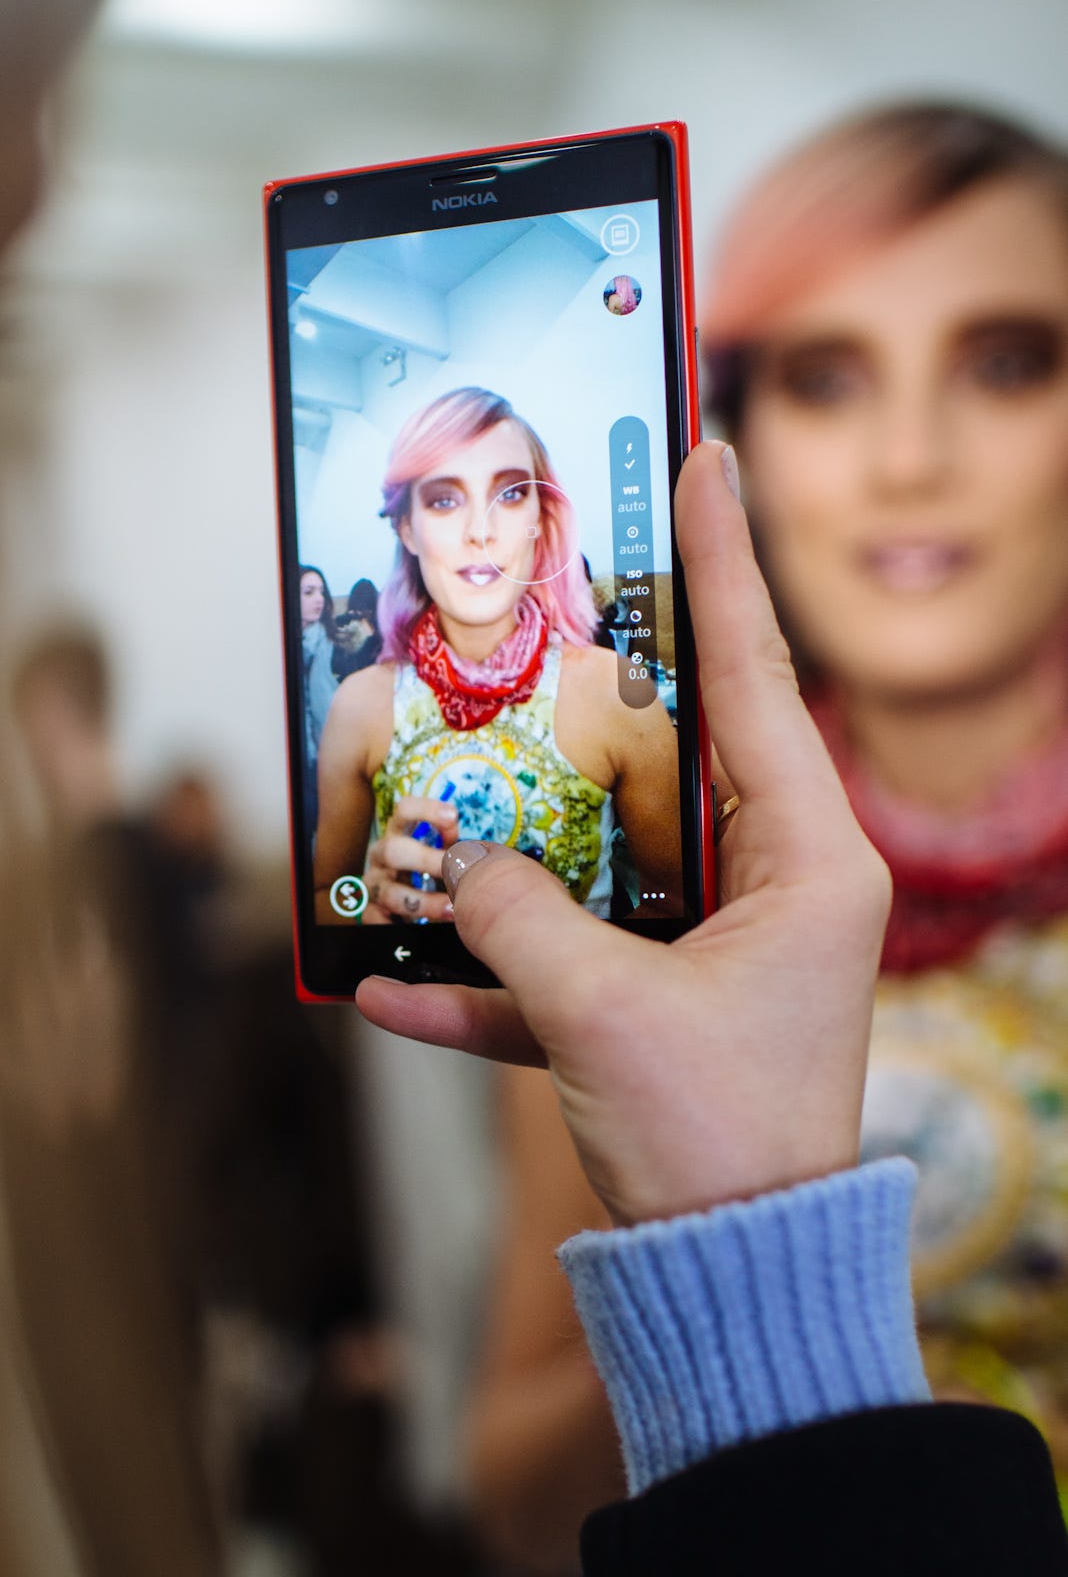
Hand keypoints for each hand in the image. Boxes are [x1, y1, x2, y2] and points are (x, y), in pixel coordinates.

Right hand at [357, 444, 889, 1225]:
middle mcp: (766, 885)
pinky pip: (560, 968)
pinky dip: (487, 982)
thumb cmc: (718, 1143)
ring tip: (429, 806)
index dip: (725, 563)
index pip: (756, 677)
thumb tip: (452, 865)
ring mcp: (708, 945)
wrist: (731, 1287)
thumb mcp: (605, 1016)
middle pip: (660, 753)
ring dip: (506, 854)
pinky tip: (389, 993)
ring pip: (595, 860)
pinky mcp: (652, 1007)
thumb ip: (518, 921)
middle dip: (582, 697)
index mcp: (805, 860)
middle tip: (533, 606)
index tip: (705, 458)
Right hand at [363, 794, 458, 923]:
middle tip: (455, 870)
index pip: (403, 810)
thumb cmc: (431, 872)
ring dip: (426, 903)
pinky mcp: (369, 912)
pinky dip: (400, 925)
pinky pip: (377, 920)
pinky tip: (423, 927)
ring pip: (391, 893)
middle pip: (393, 850)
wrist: (412, 907)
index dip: (425, 809)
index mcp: (399, 834)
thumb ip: (451, 841)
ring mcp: (372, 884)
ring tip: (452, 909)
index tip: (453, 816)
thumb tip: (454, 829)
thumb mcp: (443, 854)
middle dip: (426, 860)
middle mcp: (380, 856)